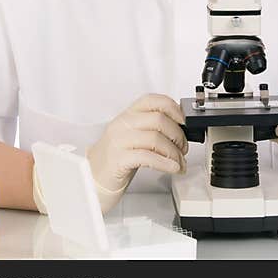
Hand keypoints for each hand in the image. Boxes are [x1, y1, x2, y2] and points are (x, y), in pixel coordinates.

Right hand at [86, 94, 187, 211]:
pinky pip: (148, 157)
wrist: (94, 177)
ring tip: (179, 162)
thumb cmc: (117, 157)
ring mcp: (119, 141)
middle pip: (158, 120)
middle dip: (178, 135)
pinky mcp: (119, 159)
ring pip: (156, 138)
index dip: (173, 108)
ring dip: (174, 152)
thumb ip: (152, 129)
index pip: (152, 100)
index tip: (184, 121)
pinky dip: (165, 163)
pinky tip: (172, 168)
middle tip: (183, 148)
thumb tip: (181, 129)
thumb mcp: (134, 136)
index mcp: (128, 115)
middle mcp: (123, 124)